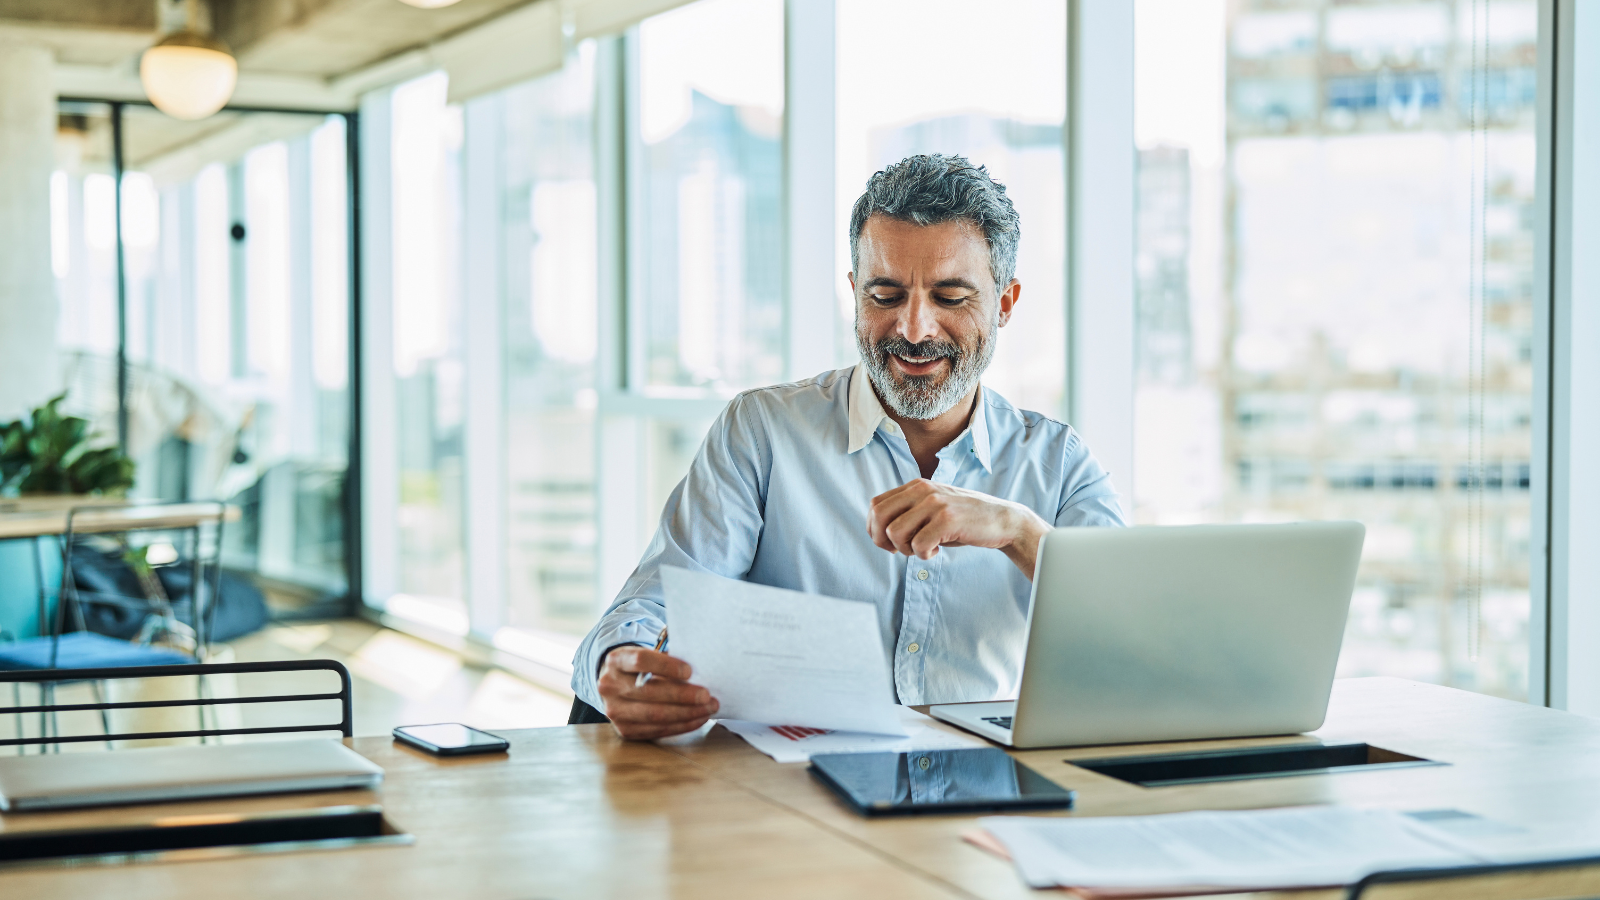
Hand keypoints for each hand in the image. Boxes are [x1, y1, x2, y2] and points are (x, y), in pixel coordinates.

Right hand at [597, 645, 719, 739]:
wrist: (616, 685)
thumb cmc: (640, 668)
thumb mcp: (647, 655)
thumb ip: (667, 661)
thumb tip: (699, 673)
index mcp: (616, 660)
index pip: (640, 661)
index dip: (666, 666)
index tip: (690, 671)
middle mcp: (610, 686)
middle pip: (649, 692)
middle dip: (683, 696)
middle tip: (706, 695)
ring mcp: (615, 711)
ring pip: (655, 715)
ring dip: (687, 713)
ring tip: (708, 708)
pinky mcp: (624, 730)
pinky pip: (657, 730)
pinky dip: (681, 725)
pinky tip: (697, 719)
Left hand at [867, 479, 1051, 578]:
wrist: (1002, 520)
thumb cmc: (964, 519)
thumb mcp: (932, 508)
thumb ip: (908, 512)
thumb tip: (877, 532)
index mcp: (916, 486)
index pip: (875, 505)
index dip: (875, 529)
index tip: (890, 543)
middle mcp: (922, 490)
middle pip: (879, 517)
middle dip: (883, 541)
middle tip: (902, 550)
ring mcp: (935, 504)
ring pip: (895, 533)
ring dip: (906, 549)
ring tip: (924, 548)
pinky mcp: (947, 520)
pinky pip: (918, 545)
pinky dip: (924, 555)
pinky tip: (937, 550)